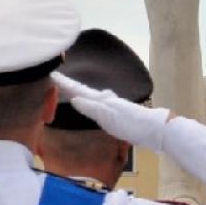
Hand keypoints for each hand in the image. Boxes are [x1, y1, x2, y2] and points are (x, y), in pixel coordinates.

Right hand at [51, 73, 169, 150]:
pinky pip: (95, 103)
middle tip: (55, 81)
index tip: (51, 75)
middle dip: (69, 86)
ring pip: (90, 96)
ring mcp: (111, 105)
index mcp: (101, 99)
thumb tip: (73, 99)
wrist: (153, 129)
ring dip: (78, 92)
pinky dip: (88, 100)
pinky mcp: (116, 113)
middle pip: (83, 90)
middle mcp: (105, 99)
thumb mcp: (108, 118)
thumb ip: (91, 108)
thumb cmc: (131, 124)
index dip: (65, 84)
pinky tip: (91, 102)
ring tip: (68, 89)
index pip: (78, 90)